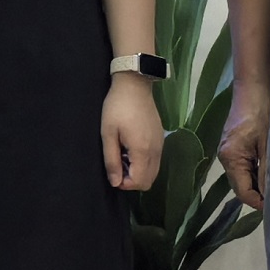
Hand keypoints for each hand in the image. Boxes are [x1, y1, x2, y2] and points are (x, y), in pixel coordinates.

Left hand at [102, 73, 164, 192]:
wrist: (134, 86)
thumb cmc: (117, 108)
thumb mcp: (108, 133)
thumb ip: (112, 160)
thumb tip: (115, 182)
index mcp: (143, 151)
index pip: (139, 182)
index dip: (124, 184)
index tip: (113, 173)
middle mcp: (156, 151)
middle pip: (149, 181)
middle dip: (132, 180)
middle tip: (117, 165)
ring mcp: (161, 145)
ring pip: (153, 172)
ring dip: (138, 171)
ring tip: (122, 156)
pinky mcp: (161, 139)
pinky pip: (155, 161)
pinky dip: (144, 163)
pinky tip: (130, 149)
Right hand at [220, 85, 269, 212]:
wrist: (253, 89)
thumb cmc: (262, 114)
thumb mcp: (269, 145)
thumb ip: (268, 172)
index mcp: (231, 158)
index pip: (243, 192)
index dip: (259, 202)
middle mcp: (225, 158)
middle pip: (241, 187)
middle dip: (259, 194)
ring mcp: (228, 152)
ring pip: (243, 178)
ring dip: (258, 184)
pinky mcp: (233, 147)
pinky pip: (244, 167)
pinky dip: (256, 173)